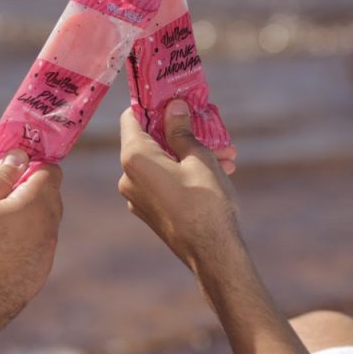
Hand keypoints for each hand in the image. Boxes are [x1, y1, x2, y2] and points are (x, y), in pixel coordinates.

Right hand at [0, 151, 61, 335]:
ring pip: (44, 222)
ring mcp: (46, 256)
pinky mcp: (39, 275)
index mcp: (34, 207)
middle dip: (29, 188)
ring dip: (26, 215)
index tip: (11, 167)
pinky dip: (24, 239)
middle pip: (50, 196)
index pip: (51, 172)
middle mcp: (48, 231)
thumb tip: (19, 156)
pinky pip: (38, 245)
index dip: (32, 164)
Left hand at [118, 100, 239, 270]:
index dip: (152, 105)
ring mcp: (136, 197)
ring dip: (189, 153)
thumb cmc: (206, 201)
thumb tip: (173, 107)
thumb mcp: (199, 157)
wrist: (213, 254)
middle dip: (180, 132)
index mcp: (134, 158)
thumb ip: (181, 130)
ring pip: (161, 162)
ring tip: (225, 154)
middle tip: (209, 127)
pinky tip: (216, 171)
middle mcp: (127, 177)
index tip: (173, 99)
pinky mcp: (149, 211)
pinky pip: (163, 182)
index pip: (131, 118)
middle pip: (149, 140)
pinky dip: (184, 172)